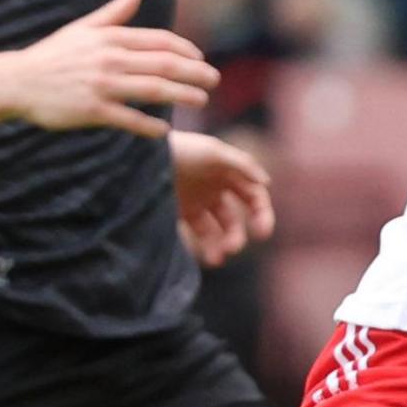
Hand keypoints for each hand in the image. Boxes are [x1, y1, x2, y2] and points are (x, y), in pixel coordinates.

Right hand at [9, 0, 213, 137]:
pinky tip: (164, 130)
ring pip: (154, 90)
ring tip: (201, 101)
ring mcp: (102, 85)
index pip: (160, 42)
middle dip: (195, 73)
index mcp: (110, 38)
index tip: (201, 60)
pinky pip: (130, 119)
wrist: (16, 81)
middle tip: (214, 80)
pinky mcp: (92, 110)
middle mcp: (109, 59)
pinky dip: (150, 126)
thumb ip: (113, 13)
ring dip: (183, 96)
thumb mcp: (82, 28)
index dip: (187, 50)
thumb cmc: (52, 55)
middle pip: (165, 65)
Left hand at [169, 130, 273, 266]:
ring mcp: (197, 201)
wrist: (139, 153)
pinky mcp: (179, 212)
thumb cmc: (179, 148)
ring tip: (217, 259)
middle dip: (237, 235)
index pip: (255, 197)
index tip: (262, 232)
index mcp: (229, 174)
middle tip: (233, 248)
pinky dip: (204, 247)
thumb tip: (267, 183)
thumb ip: (242, 164)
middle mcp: (215, 189)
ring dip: (221, 245)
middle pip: (236, 218)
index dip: (262, 214)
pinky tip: (207, 257)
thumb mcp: (213, 151)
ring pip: (217, 230)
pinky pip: (197, 234)